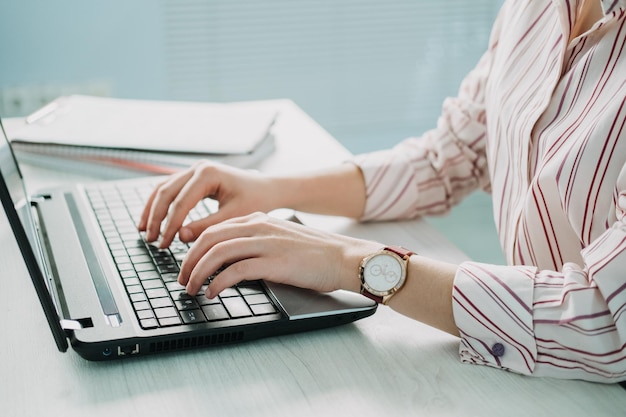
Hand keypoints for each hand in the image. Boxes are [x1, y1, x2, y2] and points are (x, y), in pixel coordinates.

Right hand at [138, 161, 279, 247]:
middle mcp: (198, 167)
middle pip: (166, 192)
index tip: (164, 244)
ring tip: (144, 232)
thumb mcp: (233, 216)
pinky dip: (159, 205)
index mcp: (208, 174)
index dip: (169, 225)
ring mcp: (194, 170)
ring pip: (163, 189)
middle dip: (156, 218)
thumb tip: (180, 236)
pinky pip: (169, 189)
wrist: (267, 189)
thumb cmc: (256, 200)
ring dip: (152, 210)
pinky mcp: (193, 177)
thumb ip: (207, 226)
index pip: (181, 202)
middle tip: (151, 240)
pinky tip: (153, 221)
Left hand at [178, 212, 380, 297]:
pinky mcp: (274, 262)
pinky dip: (218, 283)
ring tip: (190, 289)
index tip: (187, 265)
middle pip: (209, 238)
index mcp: (258, 220)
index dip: (194, 248)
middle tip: (181, 279)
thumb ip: (256, 244)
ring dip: (198, 273)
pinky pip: (235, 270)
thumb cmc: (316, 254)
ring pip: (217, 253)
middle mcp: (258, 227)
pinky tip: (212, 293)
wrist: (344, 257)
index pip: (215, 229)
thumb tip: (231, 263)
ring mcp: (266, 243)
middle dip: (189, 261)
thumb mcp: (280, 240)